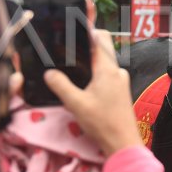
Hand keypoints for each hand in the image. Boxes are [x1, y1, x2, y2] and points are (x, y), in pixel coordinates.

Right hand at [44, 30, 140, 155]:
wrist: (123, 142)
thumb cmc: (102, 122)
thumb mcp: (76, 104)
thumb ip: (60, 85)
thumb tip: (49, 72)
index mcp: (107, 68)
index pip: (100, 37)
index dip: (86, 30)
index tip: (71, 29)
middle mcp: (117, 70)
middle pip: (101, 48)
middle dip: (85, 47)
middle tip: (66, 49)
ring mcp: (121, 80)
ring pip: (103, 62)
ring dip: (89, 62)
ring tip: (71, 65)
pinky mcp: (120, 90)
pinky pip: (106, 74)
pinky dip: (95, 73)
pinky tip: (82, 83)